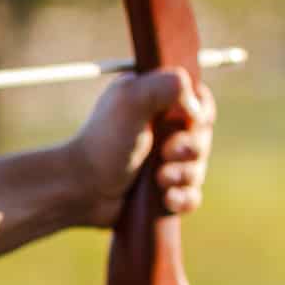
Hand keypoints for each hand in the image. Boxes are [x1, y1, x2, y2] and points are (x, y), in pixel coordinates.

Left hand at [67, 68, 214, 228]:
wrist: (82, 189)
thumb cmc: (103, 142)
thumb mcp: (130, 100)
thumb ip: (165, 85)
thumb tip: (196, 105)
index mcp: (155, 100)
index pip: (199, 100)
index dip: (200, 112)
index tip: (188, 120)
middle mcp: (161, 129)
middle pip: (203, 136)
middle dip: (191, 148)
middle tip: (166, 153)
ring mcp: (163, 161)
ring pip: (199, 168)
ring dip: (184, 175)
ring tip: (159, 180)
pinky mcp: (163, 191)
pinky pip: (192, 196)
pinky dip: (183, 198)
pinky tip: (167, 199)